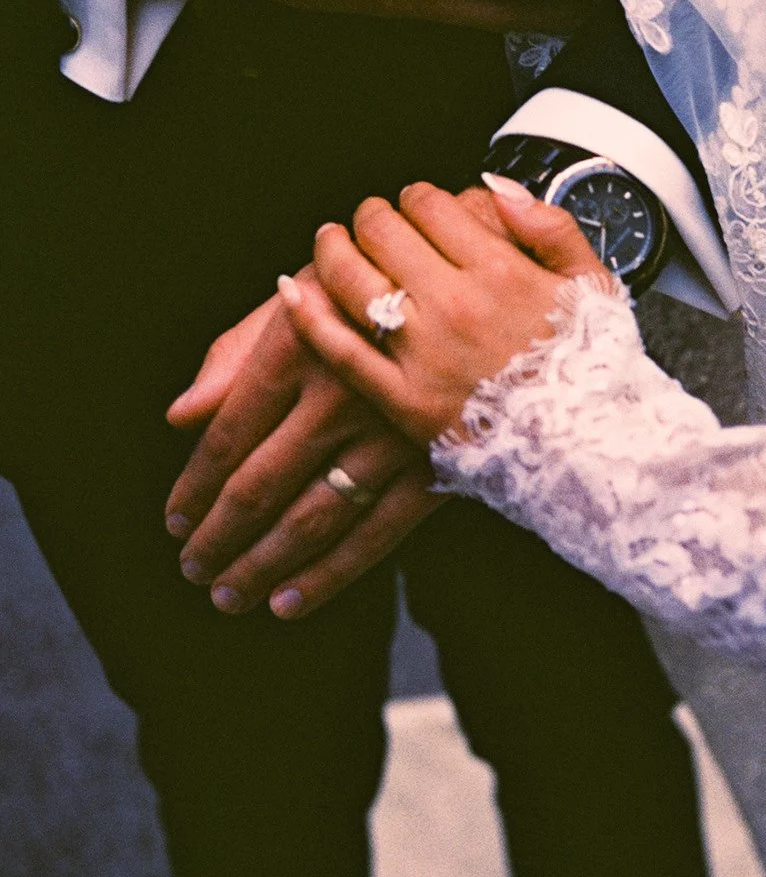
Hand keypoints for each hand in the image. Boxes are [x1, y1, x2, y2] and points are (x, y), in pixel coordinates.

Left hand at [166, 267, 439, 619]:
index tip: (175, 518)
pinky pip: (378, 532)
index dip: (195, 483)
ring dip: (263, 564)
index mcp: (300, 346)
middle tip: (193, 568)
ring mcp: (392, 433)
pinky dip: (329, 573)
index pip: (230, 433)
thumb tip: (180, 416)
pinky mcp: (435, 461)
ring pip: (313, 517)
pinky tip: (289, 602)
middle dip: (219, 536)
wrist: (479, 275)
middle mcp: (342, 393)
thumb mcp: (305, 290)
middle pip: (262, 484)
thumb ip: (237, 351)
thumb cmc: (380, 278)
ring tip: (228, 594)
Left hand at [278, 178, 608, 442]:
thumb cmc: (593, 368)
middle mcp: (457, 306)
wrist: (593, 450)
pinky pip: (340, 349)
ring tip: (329, 243)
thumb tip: (494, 185)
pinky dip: (308, 315)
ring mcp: (426, 355)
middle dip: (371, 216)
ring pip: (352, 278)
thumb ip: (548, 224)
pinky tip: (292, 291)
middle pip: (383, 232)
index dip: (415, 197)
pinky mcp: (403, 402)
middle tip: (371, 222)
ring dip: (331, 249)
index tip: (416, 207)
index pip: (430, 205)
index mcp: (502, 270)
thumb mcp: (593, 283)